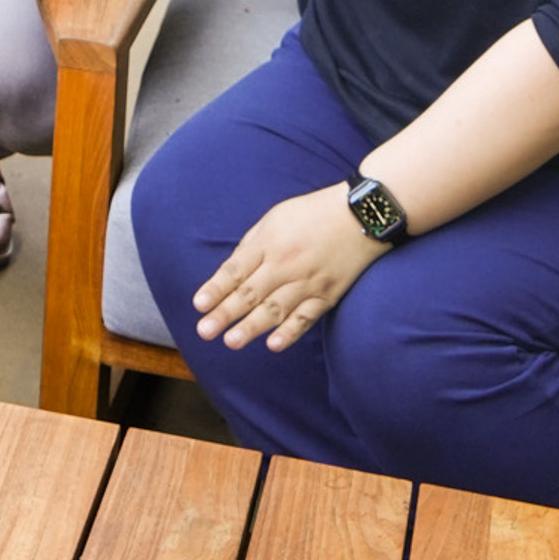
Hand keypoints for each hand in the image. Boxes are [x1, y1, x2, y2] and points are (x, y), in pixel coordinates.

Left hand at [191, 184, 389, 351]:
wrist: (360, 215)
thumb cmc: (311, 214)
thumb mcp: (274, 218)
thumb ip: (252, 245)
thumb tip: (232, 271)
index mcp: (268, 243)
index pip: (235, 270)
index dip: (216, 288)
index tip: (198, 305)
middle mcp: (285, 264)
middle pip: (250, 293)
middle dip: (224, 313)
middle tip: (204, 332)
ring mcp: (307, 282)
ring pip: (275, 309)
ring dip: (251, 327)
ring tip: (230, 342)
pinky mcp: (327, 295)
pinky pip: (306, 317)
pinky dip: (290, 332)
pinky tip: (273, 345)